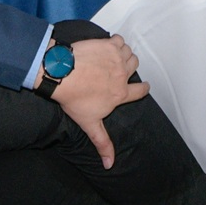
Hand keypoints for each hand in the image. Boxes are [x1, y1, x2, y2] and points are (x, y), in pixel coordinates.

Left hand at [49, 36, 149, 168]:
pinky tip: (107, 46)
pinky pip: (119, 40)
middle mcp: (122, 74)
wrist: (62, 74)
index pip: (140, 91)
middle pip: (135, 67)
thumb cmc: (74, 98)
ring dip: (123, 54)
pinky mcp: (108, 44)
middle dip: (129, 68)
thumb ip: (102, 143)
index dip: (143, 88)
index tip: (143, 86)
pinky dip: (115, 41)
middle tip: (118, 70)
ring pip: (129, 53)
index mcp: (120, 94)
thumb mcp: (89, 124)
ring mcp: (116, 58)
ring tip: (113, 58)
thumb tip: (109, 164)